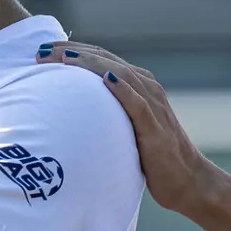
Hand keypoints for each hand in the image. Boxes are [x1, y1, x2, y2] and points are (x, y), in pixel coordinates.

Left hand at [37, 41, 213, 214]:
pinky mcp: (157, 127)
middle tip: (42, 50)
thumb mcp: (123, 127)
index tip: (42, 50)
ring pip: (120, 75)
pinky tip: (105, 79)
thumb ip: (105, 112)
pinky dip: (122, 88)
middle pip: (106, 61)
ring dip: (92, 64)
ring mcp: (153, 106)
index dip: (72, 51)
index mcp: (137, 85)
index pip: (100, 59)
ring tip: (65, 58)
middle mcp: (146, 88)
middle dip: (74, 53)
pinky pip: (138, 104)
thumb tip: (68, 109)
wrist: (187, 180)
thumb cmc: (151, 156)